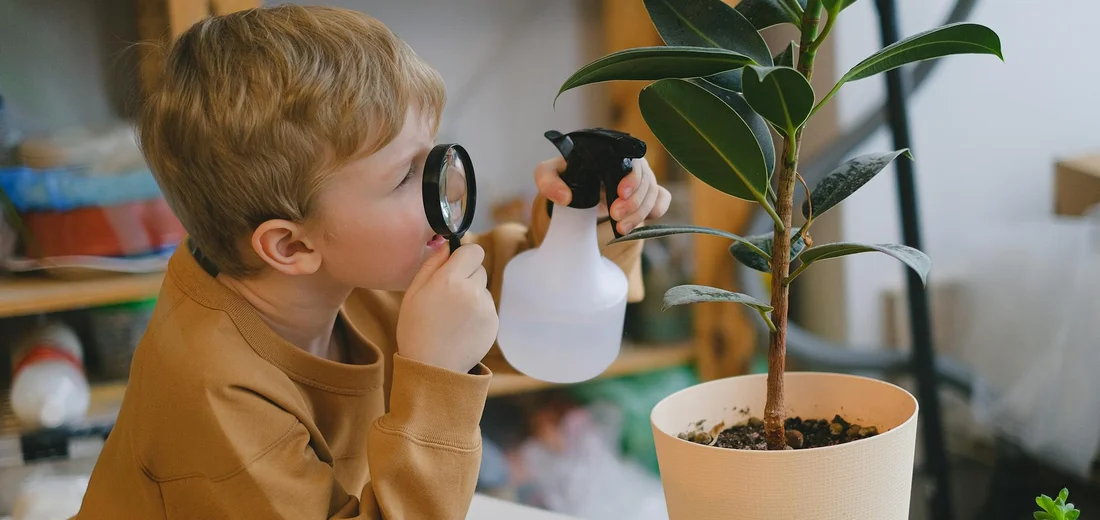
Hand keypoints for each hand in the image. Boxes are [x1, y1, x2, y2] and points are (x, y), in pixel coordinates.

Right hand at [397, 245, 497, 372]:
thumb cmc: (417, 329)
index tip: (456, 265)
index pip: (474, 251)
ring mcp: (486, 308)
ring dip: (472, 295)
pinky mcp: (494, 323)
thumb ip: (432, 264)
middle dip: (467, 276)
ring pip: (483, 289)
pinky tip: (461, 327)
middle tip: (448, 296)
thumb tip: (447, 245)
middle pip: (479, 268)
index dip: (465, 256)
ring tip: (453, 316)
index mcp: (450, 280)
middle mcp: (472, 291)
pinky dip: (477, 313)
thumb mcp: (413, 293)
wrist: (433, 367)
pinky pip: (487, 307)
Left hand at [535, 156, 670, 234]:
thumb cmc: (565, 175)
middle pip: (646, 180)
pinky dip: (656, 211)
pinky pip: (662, 199)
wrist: (576, 187)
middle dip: (634, 202)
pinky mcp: (645, 194)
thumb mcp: (549, 174)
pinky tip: (640, 223)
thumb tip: (565, 197)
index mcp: (612, 153)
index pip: (632, 161)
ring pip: (654, 193)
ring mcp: (640, 178)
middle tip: (615, 216)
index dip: (631, 179)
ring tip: (622, 228)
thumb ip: (548, 181)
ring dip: (640, 213)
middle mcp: (630, 163)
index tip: (620, 194)